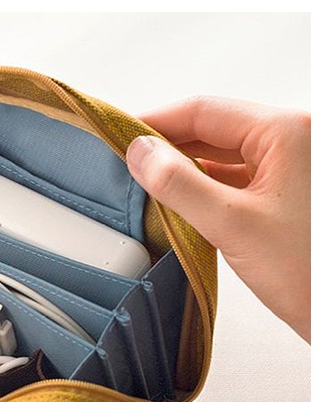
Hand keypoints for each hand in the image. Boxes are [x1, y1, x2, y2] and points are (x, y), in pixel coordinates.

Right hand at [126, 96, 309, 341]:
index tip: (119, 135)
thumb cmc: (311, 273)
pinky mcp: (281, 196)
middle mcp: (290, 143)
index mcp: (286, 133)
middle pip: (212, 129)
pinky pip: (231, 179)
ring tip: (144, 181)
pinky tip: (177, 200)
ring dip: (182, 166)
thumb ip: (181, 185)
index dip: (155, 121)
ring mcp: (287, 170)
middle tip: (125, 161)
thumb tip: (141, 154)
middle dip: (166, 144)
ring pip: (220, 155)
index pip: (204, 112)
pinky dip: (201, 186)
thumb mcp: (233, 225)